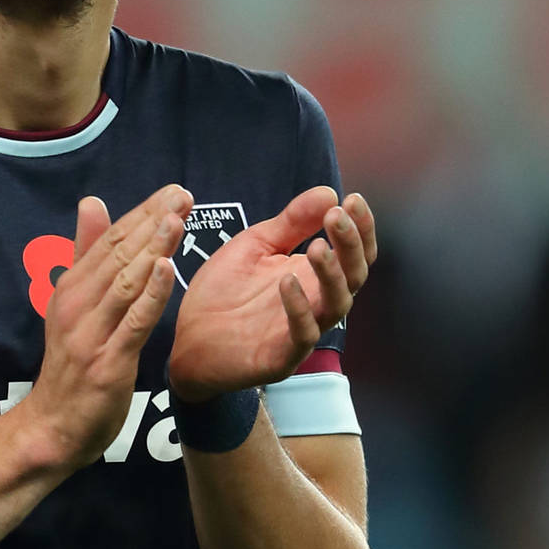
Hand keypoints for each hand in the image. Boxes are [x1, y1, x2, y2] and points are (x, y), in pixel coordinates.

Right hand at [19, 184, 190, 469]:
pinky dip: (150, 295)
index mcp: (71, 288)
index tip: (172, 191)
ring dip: (153, 249)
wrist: (53, 426)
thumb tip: (92, 202)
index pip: (109, 241)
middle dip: (152, 222)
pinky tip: (167, 270)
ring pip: (125, 283)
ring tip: (177, 220)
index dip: (141, 213)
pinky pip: (133, 323)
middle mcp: (77, 305)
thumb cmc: (71, 365)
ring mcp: (90, 333)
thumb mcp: (72, 305)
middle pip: (119, 255)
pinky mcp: (107, 362)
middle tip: (183, 195)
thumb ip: (85, 255)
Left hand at [167, 188, 375, 400]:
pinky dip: (299, 308)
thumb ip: (291, 222)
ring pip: (336, 305)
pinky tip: (287, 281)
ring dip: (331, 274)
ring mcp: (302, 330)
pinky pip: (302, 334)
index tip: (352, 199)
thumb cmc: (224, 291)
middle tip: (337, 215)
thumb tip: (329, 192)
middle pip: (354, 275)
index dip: (360, 227)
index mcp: (313, 274)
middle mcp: (316, 302)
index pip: (353, 252)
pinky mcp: (282, 356)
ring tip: (317, 246)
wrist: (187, 338)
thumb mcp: (256, 245)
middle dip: (351, 244)